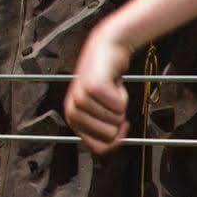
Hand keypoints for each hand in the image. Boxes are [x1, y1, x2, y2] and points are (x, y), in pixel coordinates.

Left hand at [65, 28, 131, 154]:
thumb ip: (102, 128)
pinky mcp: (93, 87)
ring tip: (110, 89)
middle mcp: (73, 111)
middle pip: (110, 136)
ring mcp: (81, 99)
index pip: (99, 148)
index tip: (120, 125)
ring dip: (120, 103)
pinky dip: (123, 94)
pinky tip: (113, 82)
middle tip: (111, 100)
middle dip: (118, 119)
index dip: (116, 140)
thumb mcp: (100, 108)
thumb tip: (114, 144)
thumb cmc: (105, 79)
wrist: (106, 48)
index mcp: (73, 120)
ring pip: (116, 119)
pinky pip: (120, 105)